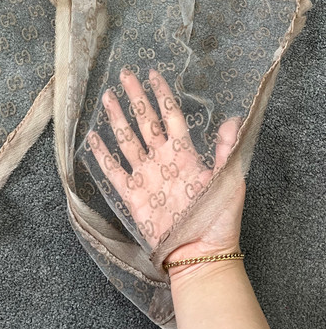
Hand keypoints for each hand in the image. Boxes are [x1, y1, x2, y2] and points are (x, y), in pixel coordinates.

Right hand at [86, 67, 245, 277]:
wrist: (199, 254)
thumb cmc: (218, 219)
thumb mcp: (228, 181)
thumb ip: (227, 151)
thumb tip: (234, 119)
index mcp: (184, 154)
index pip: (170, 116)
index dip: (162, 95)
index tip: (153, 74)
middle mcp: (162, 159)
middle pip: (145, 121)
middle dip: (135, 98)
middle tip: (125, 75)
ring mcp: (146, 175)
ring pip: (127, 140)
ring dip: (117, 118)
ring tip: (107, 97)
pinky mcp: (133, 195)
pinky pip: (114, 171)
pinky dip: (102, 155)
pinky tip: (93, 138)